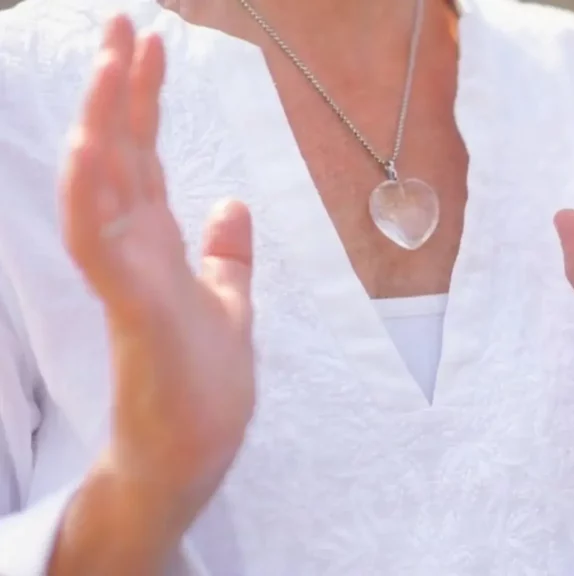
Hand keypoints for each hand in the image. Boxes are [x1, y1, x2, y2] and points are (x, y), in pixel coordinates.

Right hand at [61, 15, 254, 534]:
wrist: (191, 453)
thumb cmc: (201, 383)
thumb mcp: (227, 302)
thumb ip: (226, 255)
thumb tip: (233, 203)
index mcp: (157, 243)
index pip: (147, 156)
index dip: (147, 99)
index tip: (154, 41)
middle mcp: (133, 250)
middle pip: (122, 154)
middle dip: (121, 87)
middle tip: (121, 20)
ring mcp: (127, 277)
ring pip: (103, 185)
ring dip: (103, 122)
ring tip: (108, 61)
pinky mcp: (132, 310)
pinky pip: (99, 243)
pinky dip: (92, 194)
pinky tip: (90, 148)